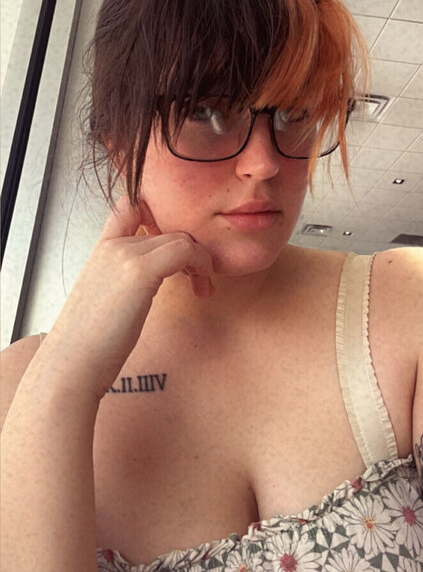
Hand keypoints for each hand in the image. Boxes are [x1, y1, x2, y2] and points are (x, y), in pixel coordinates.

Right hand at [41, 195, 214, 399]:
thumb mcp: (106, 299)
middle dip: (191, 251)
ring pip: (180, 238)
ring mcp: (125, 254)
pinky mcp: (139, 272)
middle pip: (168, 228)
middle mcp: (113, 245)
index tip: (177, 248)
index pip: (130, 206)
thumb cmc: (90, 344)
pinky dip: (202, 263)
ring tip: (202, 288)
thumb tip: (150, 285)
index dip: (159, 215)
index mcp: (102, 249)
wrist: (71, 365)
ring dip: (200, 260)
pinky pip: (185, 250)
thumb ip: (126, 282)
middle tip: (200, 281)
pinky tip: (202, 287)